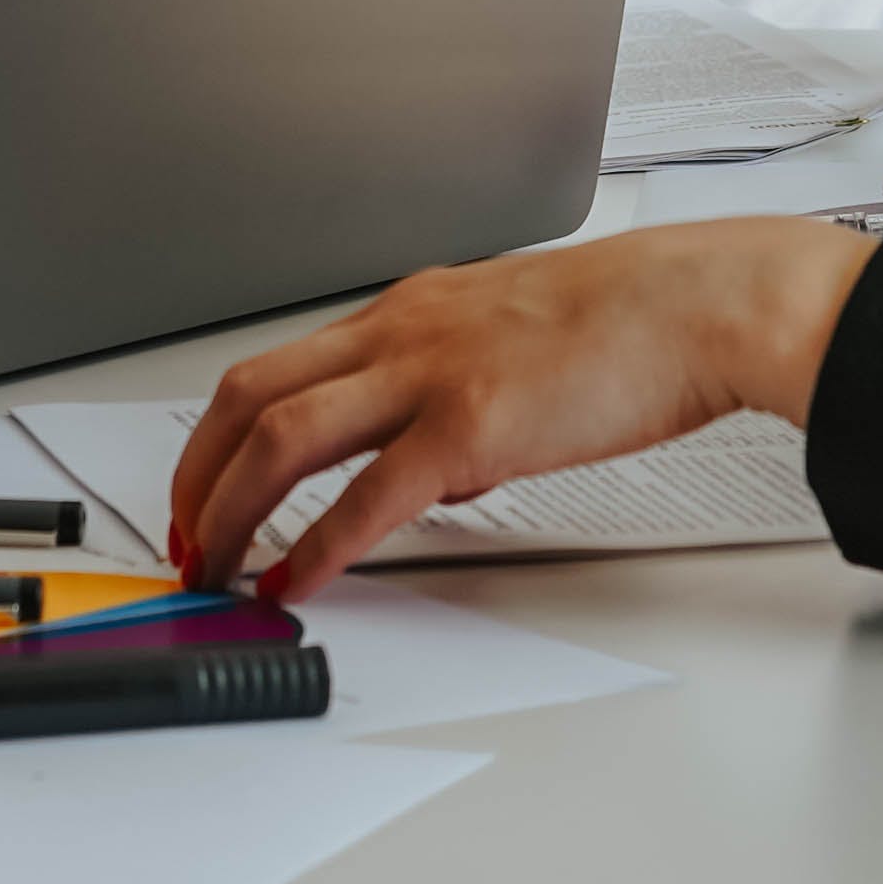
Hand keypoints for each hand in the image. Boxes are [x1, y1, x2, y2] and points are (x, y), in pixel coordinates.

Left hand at [168, 215, 874, 604]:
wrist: (698, 304)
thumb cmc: (627, 323)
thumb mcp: (509, 339)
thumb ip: (450, 394)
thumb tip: (420, 475)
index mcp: (408, 311)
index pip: (276, 368)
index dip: (219, 437)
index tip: (204, 489)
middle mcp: (400, 332)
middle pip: (248, 397)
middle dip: (196, 475)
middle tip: (184, 538)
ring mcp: (430, 375)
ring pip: (283, 437)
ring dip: (231, 510)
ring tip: (216, 564)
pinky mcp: (472, 425)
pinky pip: (367, 495)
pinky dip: (317, 544)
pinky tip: (298, 579)